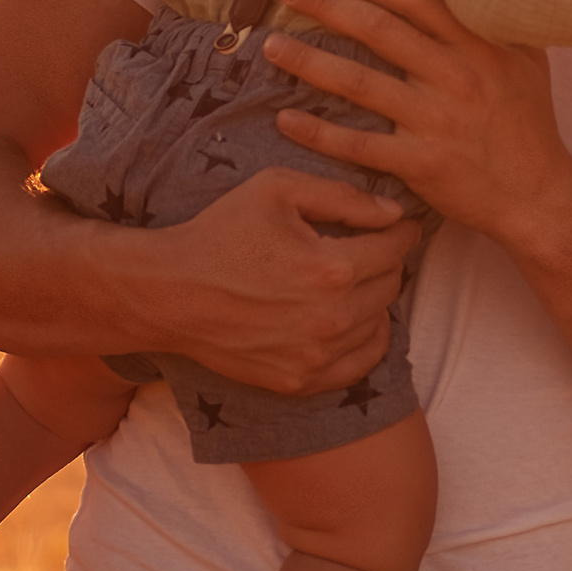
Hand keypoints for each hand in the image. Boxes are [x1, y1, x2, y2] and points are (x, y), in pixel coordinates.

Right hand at [114, 164, 418, 394]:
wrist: (170, 292)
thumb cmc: (221, 232)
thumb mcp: (278, 190)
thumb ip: (343, 196)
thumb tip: (394, 213)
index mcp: (332, 268)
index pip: (395, 248)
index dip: (401, 230)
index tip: (398, 225)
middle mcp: (331, 318)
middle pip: (391, 285)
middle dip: (387, 261)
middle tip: (371, 247)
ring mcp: (316, 356)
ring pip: (379, 323)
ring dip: (374, 298)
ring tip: (353, 280)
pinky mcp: (300, 381)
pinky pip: (360, 362)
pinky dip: (364, 338)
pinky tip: (348, 317)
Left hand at [263, 0, 571, 254]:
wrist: (539, 194)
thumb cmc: (529, 123)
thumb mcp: (526, 60)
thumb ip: (495, 22)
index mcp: (480, 45)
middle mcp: (456, 76)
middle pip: (378, 30)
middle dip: (326, 5)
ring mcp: (437, 121)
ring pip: (359, 83)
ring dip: (309, 62)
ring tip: (272, 46)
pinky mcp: (421, 163)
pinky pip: (358, 144)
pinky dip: (318, 132)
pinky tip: (286, 119)